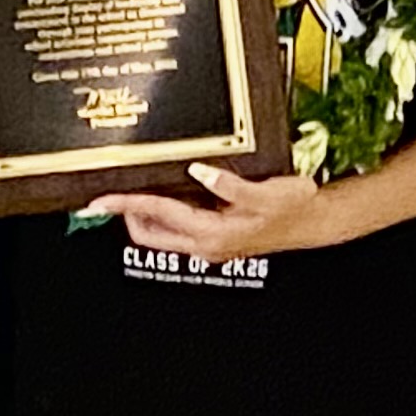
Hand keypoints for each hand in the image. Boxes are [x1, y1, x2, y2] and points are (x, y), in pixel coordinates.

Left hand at [91, 162, 334, 261]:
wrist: (313, 223)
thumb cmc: (294, 208)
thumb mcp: (267, 192)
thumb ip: (230, 185)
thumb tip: (199, 171)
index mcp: (213, 233)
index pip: (158, 214)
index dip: (126, 203)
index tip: (101, 199)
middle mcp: (206, 244)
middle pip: (149, 232)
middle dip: (128, 212)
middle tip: (114, 189)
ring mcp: (209, 243)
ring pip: (161, 231)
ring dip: (146, 211)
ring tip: (137, 185)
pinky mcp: (214, 237)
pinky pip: (177, 226)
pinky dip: (164, 210)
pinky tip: (169, 189)